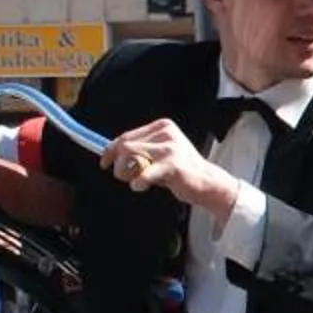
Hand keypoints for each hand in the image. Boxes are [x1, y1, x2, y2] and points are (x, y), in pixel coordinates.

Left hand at [100, 119, 233, 210]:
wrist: (208, 182)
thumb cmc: (181, 170)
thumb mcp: (161, 152)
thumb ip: (141, 148)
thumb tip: (111, 150)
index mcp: (162, 126)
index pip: (127, 135)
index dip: (111, 149)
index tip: (104, 161)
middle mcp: (166, 134)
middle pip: (125, 145)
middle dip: (118, 163)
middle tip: (123, 176)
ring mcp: (169, 149)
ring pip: (129, 156)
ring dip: (126, 173)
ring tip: (136, 181)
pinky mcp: (172, 166)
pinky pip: (142, 175)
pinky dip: (137, 183)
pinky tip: (142, 186)